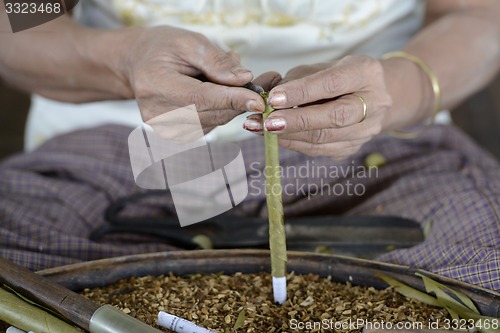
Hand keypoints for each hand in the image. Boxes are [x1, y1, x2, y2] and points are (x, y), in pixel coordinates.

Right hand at [115, 26, 265, 131]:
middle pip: (210, 113)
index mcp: (155, 84)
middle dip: (237, 100)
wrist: (140, 64)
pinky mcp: (174, 136)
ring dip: (228, 104)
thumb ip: (217, 61)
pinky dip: (219, 110)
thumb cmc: (163, 49)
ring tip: (219, 79)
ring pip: (214, 122)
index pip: (199, 98)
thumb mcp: (189, 42)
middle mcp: (156, 113)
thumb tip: (244, 79)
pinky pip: (209, 125)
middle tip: (252, 81)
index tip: (258, 101)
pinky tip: (211, 93)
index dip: (231, 100)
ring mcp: (164, 128)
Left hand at [244, 56, 391, 158]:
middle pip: (333, 117)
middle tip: (266, 122)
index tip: (274, 98)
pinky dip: (293, 143)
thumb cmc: (340, 76)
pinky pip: (319, 150)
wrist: (372, 97)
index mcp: (366, 74)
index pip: (331, 84)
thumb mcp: (322, 67)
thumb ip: (298, 79)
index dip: (302, 92)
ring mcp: (365, 130)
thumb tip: (268, 98)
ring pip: (324, 139)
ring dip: (288, 136)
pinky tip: (273, 138)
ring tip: (259, 129)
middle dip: (296, 121)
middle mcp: (373, 104)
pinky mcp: (352, 148)